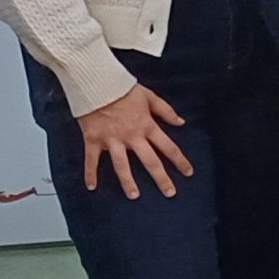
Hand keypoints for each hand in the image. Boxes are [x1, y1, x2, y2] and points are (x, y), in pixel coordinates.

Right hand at [76, 84, 194, 198]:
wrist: (96, 83)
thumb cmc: (122, 88)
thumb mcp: (150, 97)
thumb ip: (166, 111)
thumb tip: (181, 122)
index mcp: (147, 126)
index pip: (168, 147)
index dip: (180, 161)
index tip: (188, 172)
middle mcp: (132, 136)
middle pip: (150, 161)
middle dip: (161, 178)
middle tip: (169, 192)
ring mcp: (112, 140)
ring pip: (122, 165)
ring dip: (128, 182)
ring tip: (134, 195)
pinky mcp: (93, 139)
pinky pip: (91, 160)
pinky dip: (90, 174)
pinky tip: (92, 187)